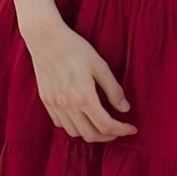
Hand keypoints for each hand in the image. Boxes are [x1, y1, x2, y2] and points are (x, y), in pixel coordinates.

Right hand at [23, 19, 138, 141]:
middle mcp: (68, 105)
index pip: (106, 125)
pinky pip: (61, 124)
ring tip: (102, 125)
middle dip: (108, 136)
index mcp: (84, 96)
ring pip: (74, 133)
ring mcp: (55, 105)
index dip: (122, 130)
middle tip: (119, 130)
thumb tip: (125, 109)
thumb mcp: (100, 65)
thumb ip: (113, 89)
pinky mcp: (46, 101)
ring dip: (91, 133)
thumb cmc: (75, 48)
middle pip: (91, 135)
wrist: (45, 39)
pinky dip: (74, 127)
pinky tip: (82, 118)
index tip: (132, 128)